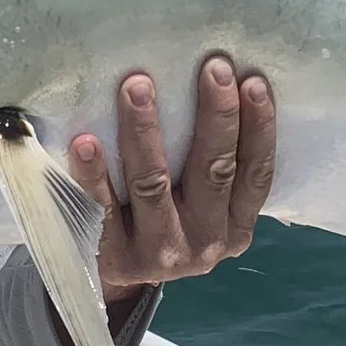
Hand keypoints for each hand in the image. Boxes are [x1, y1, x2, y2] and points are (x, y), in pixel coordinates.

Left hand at [70, 56, 276, 303]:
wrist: (117, 278)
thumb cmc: (168, 217)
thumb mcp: (204, 207)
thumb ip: (215, 165)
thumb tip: (224, 83)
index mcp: (236, 226)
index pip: (255, 173)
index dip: (259, 128)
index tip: (253, 81)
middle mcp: (205, 242)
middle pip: (213, 172)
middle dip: (216, 116)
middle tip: (212, 67)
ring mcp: (158, 252)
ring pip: (154, 184)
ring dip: (146, 131)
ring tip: (138, 85)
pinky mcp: (113, 255)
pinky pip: (102, 208)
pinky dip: (94, 174)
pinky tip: (86, 141)